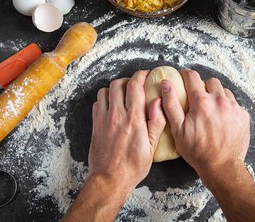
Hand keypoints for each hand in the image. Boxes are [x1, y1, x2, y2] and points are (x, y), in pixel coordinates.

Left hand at [88, 70, 165, 194]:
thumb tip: (159, 102)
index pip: (135, 87)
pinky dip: (105, 99)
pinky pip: (97, 103)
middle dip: (128, 80)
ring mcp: (103, 119)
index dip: (140, 76)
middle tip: (136, 85)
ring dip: (115, 89)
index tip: (145, 75)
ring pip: (105, 91)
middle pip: (118, 84)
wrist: (109, 179)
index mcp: (133, 119)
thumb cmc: (133, 166)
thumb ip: (156, 122)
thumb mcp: (151, 147)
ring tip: (123, 95)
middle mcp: (116, 115)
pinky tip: (112, 106)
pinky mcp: (95, 125)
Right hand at [161, 69, 249, 181]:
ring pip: (224, 91)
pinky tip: (221, 118)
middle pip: (211, 81)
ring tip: (211, 110)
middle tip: (198, 99)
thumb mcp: (177, 129)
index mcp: (202, 102)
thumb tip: (166, 84)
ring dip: (217, 96)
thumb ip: (171, 104)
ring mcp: (234, 107)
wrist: (222, 167)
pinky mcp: (243, 115)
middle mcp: (220, 101)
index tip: (184, 78)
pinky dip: (227, 106)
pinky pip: (234, 103)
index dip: (186, 75)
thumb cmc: (197, 151)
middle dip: (203, 86)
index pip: (193, 77)